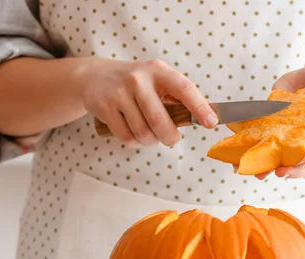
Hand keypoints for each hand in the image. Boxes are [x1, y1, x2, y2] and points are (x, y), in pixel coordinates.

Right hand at [75, 58, 217, 147]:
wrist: (93, 77)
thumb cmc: (135, 83)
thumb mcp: (157, 80)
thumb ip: (180, 96)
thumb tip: (211, 112)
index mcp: (158, 70)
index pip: (183, 88)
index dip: (199, 107)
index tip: (211, 123)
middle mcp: (138, 80)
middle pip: (160, 120)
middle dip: (170, 137)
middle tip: (171, 139)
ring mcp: (119, 93)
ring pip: (143, 133)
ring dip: (150, 141)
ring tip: (150, 135)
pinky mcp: (105, 108)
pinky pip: (127, 137)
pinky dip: (135, 142)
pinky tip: (134, 133)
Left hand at [255, 62, 304, 179]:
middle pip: (303, 161)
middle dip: (293, 169)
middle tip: (281, 173)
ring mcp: (292, 139)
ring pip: (284, 160)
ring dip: (271, 169)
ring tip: (259, 174)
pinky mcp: (276, 132)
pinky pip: (265, 148)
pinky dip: (254, 156)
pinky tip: (239, 162)